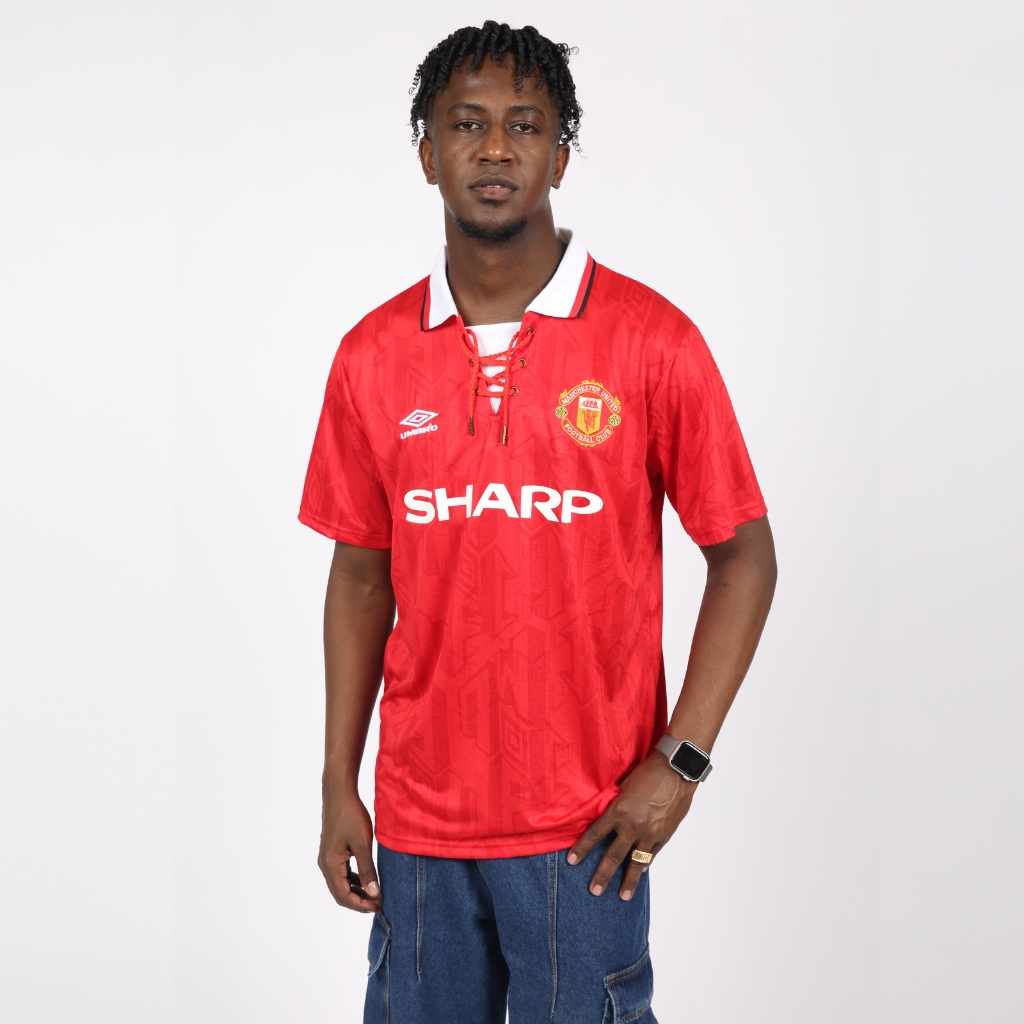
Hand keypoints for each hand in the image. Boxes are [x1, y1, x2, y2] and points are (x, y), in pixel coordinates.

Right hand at [318, 788, 381, 913]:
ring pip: (340, 884)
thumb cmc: (351, 816)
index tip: (378, 907)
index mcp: (330, 865)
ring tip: (375, 895)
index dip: (361, 905)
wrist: (339, 794)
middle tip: (379, 904)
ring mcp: (327, 858)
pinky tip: (366, 879)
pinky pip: (341, 873)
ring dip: (356, 891)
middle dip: (359, 901)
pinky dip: (353, 880)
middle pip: (340, 893)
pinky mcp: (332, 852)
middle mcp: (325, 865)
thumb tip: (374, 894)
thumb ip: (367, 870)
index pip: (344, 896)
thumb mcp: (362, 844)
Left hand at [567, 753, 696, 900]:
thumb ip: (617, 804)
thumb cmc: (648, 772)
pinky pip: (652, 853)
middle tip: (595, 891)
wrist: (676, 769)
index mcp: (618, 810)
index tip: (572, 861)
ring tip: (623, 895)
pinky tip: (640, 872)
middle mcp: (632, 825)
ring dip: (629, 880)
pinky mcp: (664, 835)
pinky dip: (645, 863)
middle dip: (602, 875)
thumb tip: (610, 817)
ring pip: (636, 862)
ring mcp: (649, 832)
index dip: (582, 848)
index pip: (595, 834)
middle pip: (613, 855)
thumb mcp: (625, 785)